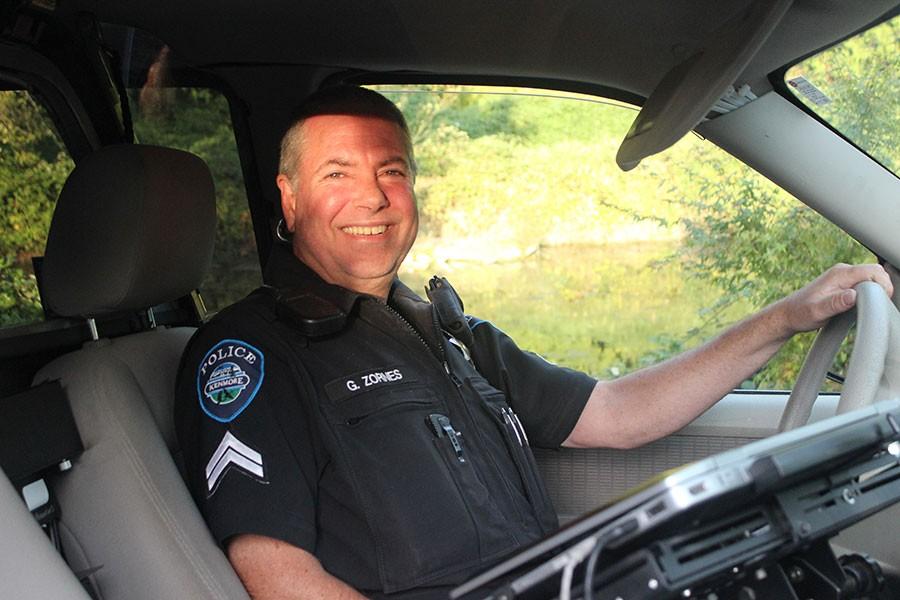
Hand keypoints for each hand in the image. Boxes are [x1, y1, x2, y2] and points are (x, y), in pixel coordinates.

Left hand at [779, 263, 893, 333]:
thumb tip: (853, 295)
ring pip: (872, 277)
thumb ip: (836, 303)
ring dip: (877, 290)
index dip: (883, 285)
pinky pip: (865, 283)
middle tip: (877, 306)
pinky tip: (865, 304)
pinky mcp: (844, 283)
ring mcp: (844, 276)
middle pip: (876, 272)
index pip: (873, 271)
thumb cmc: (800, 313)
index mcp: (839, 274)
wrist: (788, 314)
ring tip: (870, 306)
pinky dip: (871, 292)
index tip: (881, 301)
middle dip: (883, 287)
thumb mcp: (818, 312)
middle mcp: (843, 271)